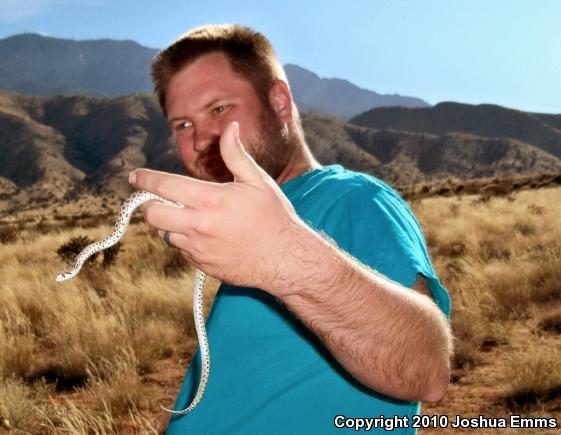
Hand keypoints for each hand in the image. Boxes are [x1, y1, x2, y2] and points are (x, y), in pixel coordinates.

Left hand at [129, 122, 302, 291]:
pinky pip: (181, 250)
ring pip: (165, 233)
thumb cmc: (274, 216)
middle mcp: (199, 225)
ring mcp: (199, 248)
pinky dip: (184, 240)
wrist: (285, 258)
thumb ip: (236, 154)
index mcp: (210, 199)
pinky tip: (204, 235)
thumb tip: (229, 127)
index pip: (163, 187)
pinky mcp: (202, 265)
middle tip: (158, 199)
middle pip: (153, 214)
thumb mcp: (257, 181)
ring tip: (189, 216)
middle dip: (150, 204)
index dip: (144, 179)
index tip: (134, 176)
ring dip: (169, 223)